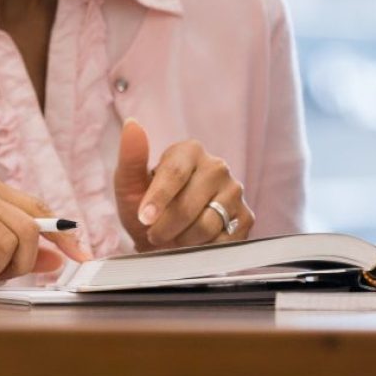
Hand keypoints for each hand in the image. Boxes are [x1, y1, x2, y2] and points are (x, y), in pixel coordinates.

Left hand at [113, 119, 253, 248]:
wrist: (164, 238)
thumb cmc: (146, 209)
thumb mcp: (129, 185)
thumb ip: (131, 157)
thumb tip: (132, 125)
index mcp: (190, 151)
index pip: (175, 173)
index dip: (158, 199)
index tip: (144, 218)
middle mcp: (217, 167)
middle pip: (188, 205)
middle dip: (165, 227)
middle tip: (154, 234)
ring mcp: (234, 192)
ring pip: (206, 226)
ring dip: (182, 241)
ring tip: (173, 238)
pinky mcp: (246, 217)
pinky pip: (223, 242)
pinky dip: (202, 249)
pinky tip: (194, 243)